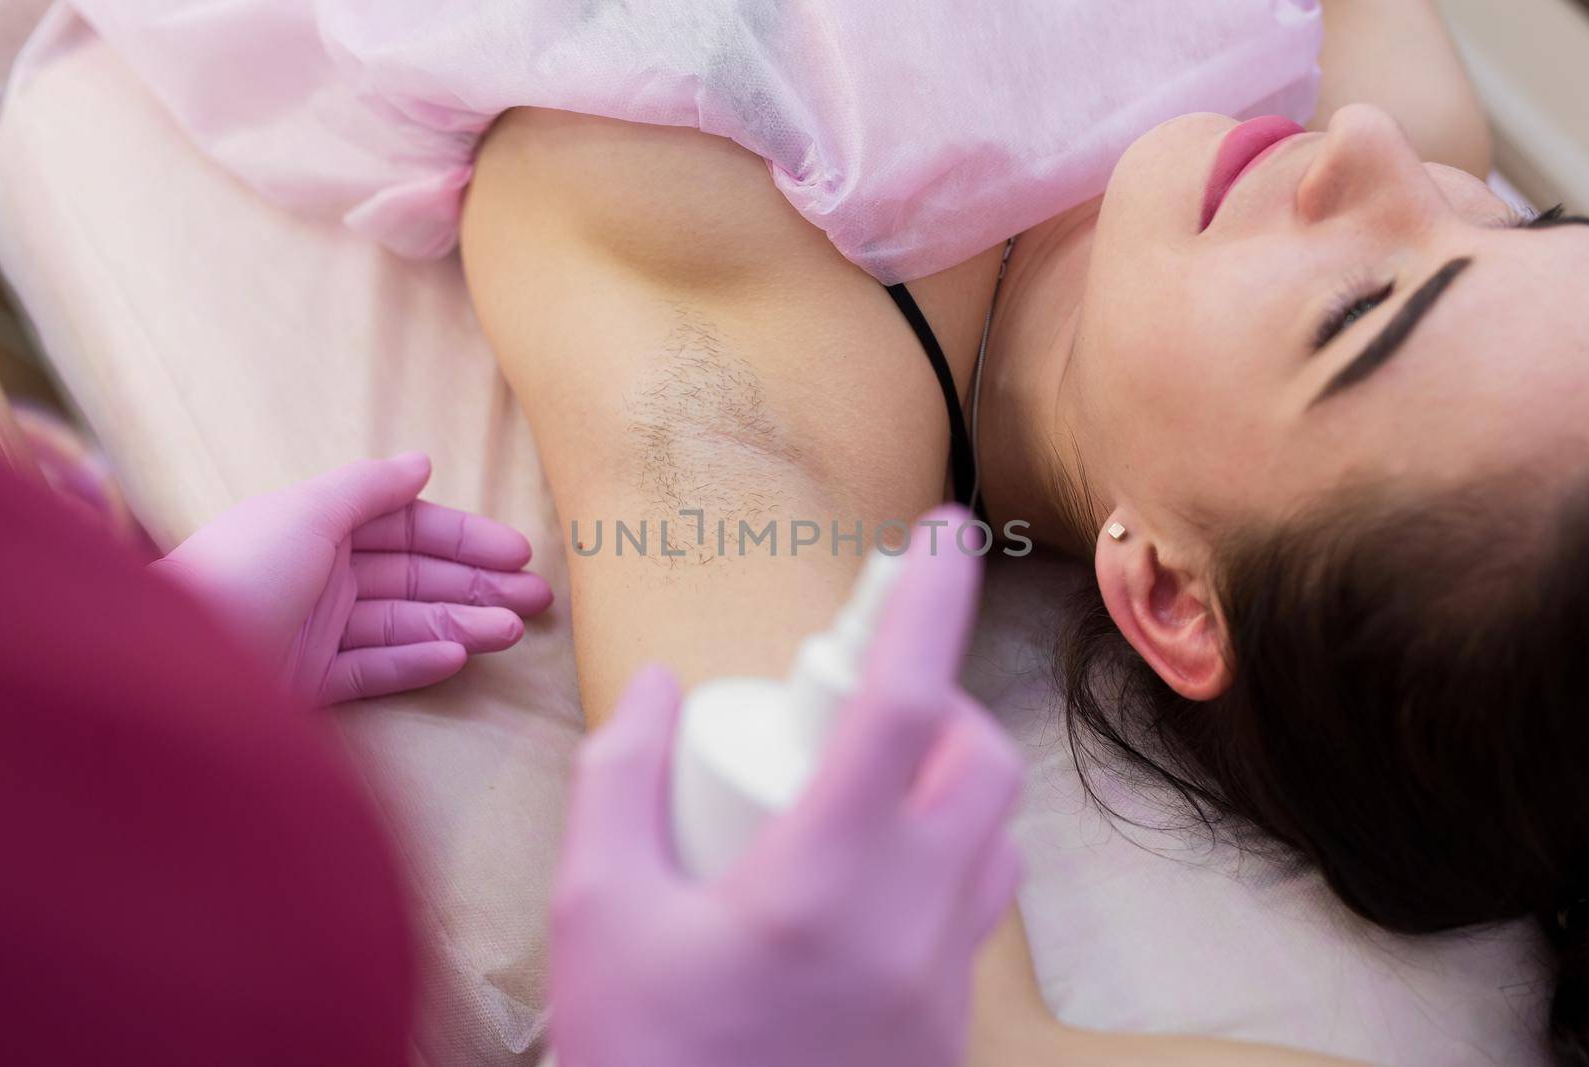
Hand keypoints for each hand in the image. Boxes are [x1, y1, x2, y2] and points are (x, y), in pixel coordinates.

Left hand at [152, 452, 551, 705]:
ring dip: (462, 624)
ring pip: (406, 625)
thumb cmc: (238, 572)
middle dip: (477, 585)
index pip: (407, 529)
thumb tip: (422, 461)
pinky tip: (459, 657)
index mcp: (316, 529)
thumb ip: (369, 488)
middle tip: (537, 599)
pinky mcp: (311, 684)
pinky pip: (377, 669)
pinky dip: (418, 662)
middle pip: (415, 578)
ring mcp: (317, 633)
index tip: (516, 553)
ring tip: (510, 631)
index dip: (464, 538)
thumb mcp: (305, 512)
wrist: (169, 665)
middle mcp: (320, 577)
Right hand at [551, 508, 1022, 1066]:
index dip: (929, 601)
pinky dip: (948, 860)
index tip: (947, 531)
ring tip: (866, 786)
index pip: (903, 701)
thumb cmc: (640, 1062)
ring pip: (995, 838)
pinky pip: (980, 910)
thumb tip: (656, 688)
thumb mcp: (594, 914)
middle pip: (980, 763)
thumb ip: (620, 779)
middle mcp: (911, 923)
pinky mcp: (948, 1033)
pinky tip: (869, 881)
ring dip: (951, 783)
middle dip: (939, 704)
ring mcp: (942, 986)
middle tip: (862, 701)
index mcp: (826, 878)